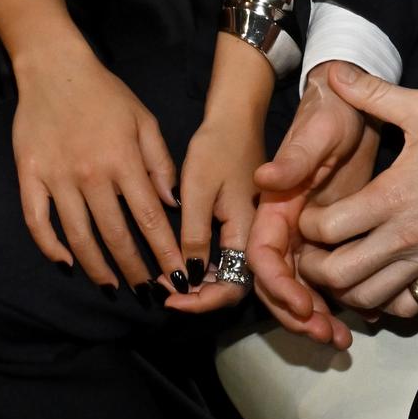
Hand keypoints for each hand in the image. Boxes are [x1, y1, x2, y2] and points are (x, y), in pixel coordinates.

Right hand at [9, 43, 188, 297]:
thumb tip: (171, 204)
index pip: (150, 218)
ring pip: (80, 236)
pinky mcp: (30, 177)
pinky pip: (38, 221)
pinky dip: (51, 247)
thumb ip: (160, 162)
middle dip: (136, 269)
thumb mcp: (144, 119)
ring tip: (114, 286)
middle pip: (116, 235)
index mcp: (123, 160)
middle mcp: (91, 174)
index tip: (178, 276)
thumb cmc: (106, 93)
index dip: (165, 252)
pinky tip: (66, 263)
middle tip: (149, 293)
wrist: (54, 68)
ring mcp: (58, 178)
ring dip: (98, 267)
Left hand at [166, 102, 263, 312]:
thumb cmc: (217, 147)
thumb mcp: (198, 190)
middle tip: (163, 290)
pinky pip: (226, 256)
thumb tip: (189, 278)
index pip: (232, 287)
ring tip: (166, 279)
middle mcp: (254, 237)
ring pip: (228, 273)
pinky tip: (180, 261)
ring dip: (199, 283)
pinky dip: (203, 265)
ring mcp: (249, 230)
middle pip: (232, 286)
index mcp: (249, 232)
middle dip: (198, 296)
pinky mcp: (240, 222)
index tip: (171, 297)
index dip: (202, 301)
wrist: (235, 117)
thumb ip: (194, 235)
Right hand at [248, 62, 378, 347]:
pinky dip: (343, 298)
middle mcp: (287, 224)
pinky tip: (368, 313)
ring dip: (317, 314)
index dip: (277, 285)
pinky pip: (330, 275)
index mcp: (274, 203)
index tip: (302, 304)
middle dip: (297, 313)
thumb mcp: (319, 129)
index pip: (262, 255)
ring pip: (304, 285)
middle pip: (280, 282)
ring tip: (343, 336)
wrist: (354, 103)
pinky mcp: (334, 235)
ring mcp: (309, 232)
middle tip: (328, 334)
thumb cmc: (332, 109)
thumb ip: (296, 157)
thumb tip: (264, 177)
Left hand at [295, 63, 417, 322]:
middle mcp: (406, 237)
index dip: (306, 225)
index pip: (328, 228)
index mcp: (392, 197)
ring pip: (369, 298)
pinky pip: (406, 307)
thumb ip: (374, 94)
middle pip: (340, 274)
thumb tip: (336, 71)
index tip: (307, 215)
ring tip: (338, 268)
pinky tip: (378, 281)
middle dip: (313, 265)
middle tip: (310, 251)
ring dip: (345, 288)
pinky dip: (385, 303)